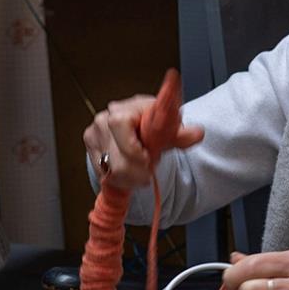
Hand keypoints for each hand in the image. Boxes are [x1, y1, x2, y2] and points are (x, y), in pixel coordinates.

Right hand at [83, 95, 203, 191]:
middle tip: (149, 170)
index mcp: (124, 109)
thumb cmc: (152, 125)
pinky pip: (105, 176)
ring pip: (111, 172)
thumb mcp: (169, 128)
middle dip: (138, 172)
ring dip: (131, 179)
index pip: (119, 125)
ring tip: (142, 172)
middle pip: (116, 159)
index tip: (148, 160)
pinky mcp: (91, 152)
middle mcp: (104, 120)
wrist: (137, 127)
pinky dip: (121, 180)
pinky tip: (130, 173)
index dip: (133, 148)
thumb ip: (182, 134)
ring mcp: (94, 136)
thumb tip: (198, 133)